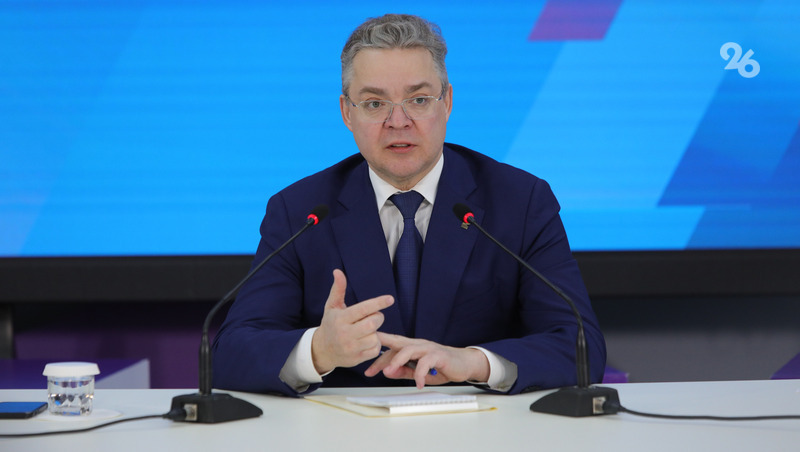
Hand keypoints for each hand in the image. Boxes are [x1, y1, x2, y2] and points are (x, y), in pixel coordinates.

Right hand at [311, 269, 393, 373]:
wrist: (321, 350)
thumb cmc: (330, 324)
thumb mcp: (332, 306)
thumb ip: (338, 289)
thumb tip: (338, 271)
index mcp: (340, 318)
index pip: (362, 309)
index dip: (377, 303)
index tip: (390, 299)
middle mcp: (345, 333)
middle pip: (372, 323)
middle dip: (377, 317)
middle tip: (373, 316)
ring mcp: (350, 347)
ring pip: (375, 337)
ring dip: (375, 332)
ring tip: (367, 330)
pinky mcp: (356, 359)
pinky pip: (375, 350)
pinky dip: (375, 344)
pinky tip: (366, 341)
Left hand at [365, 332, 489, 388]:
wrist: (464, 363)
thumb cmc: (442, 366)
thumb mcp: (419, 371)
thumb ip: (404, 370)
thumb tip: (387, 372)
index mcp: (412, 347)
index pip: (391, 349)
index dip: (378, 359)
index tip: (367, 371)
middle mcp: (418, 344)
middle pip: (396, 344)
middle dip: (381, 355)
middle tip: (371, 370)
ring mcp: (428, 348)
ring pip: (408, 350)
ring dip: (397, 361)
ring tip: (389, 373)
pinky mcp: (439, 355)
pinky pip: (426, 362)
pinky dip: (420, 374)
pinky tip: (418, 384)